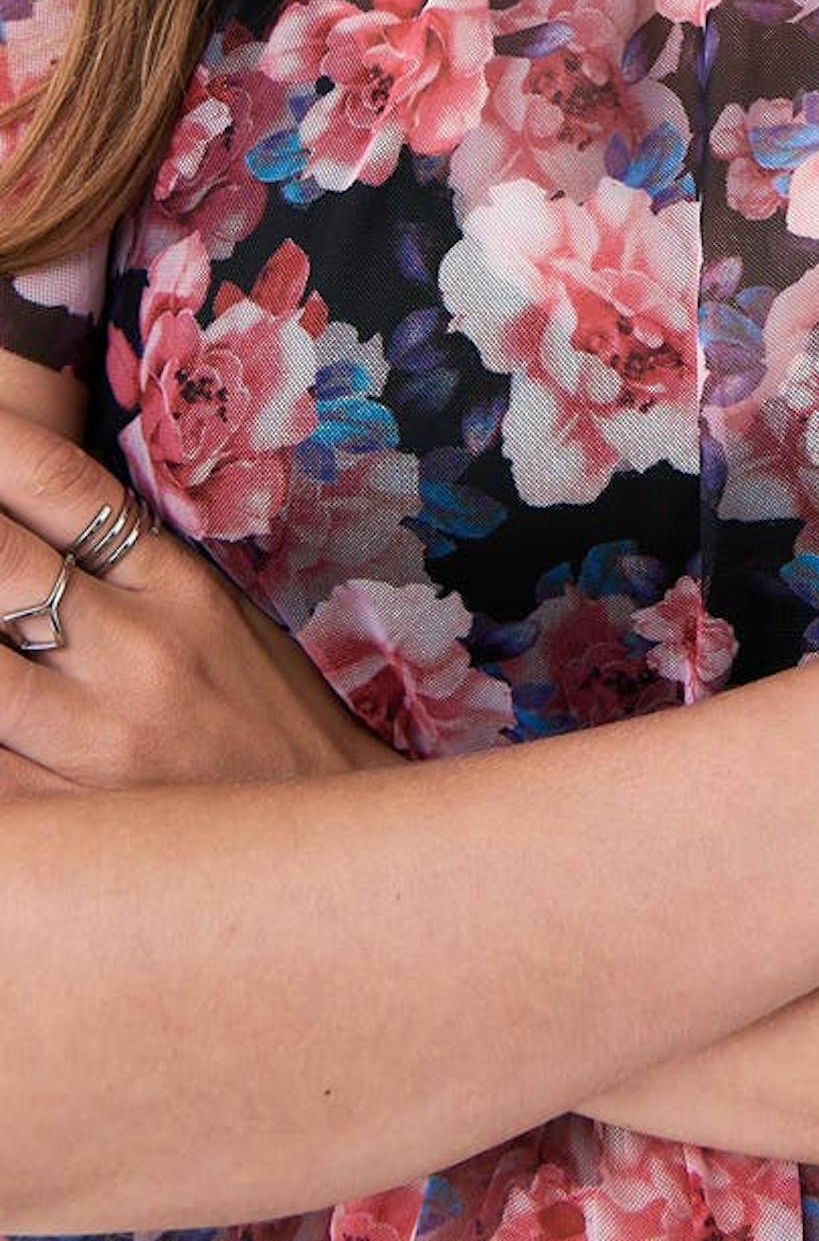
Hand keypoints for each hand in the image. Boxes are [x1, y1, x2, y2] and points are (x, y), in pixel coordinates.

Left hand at [0, 402, 407, 796]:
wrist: (324, 833)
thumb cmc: (264, 713)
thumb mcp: (218, 614)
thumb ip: (128, 564)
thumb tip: (33, 515)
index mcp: (178, 589)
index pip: (65, 489)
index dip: (0, 448)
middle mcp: (137, 655)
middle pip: (0, 566)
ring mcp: (97, 741)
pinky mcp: (70, 814)